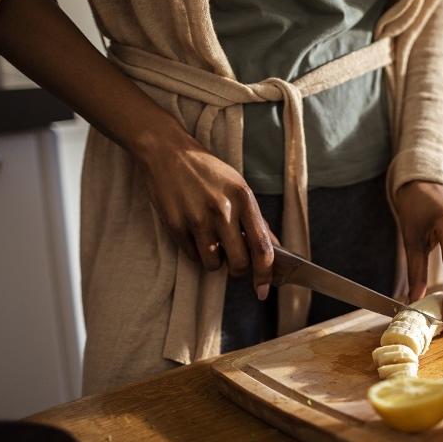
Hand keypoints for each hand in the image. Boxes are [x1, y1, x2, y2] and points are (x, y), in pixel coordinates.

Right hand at [135, 129, 274, 299]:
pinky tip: (195, 235)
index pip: (262, 248)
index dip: (265, 274)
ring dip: (215, 262)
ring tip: (212, 244)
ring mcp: (197, 219)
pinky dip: (196, 253)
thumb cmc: (208, 171)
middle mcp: (223, 210)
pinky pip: (192, 256)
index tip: (264, 289)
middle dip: (239, 270)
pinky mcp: (175, 225)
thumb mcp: (239, 187)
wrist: (167, 151)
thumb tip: (275, 248)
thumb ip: (256, 220)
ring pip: (213, 265)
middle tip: (235, 261)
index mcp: (244, 199)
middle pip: (240, 263)